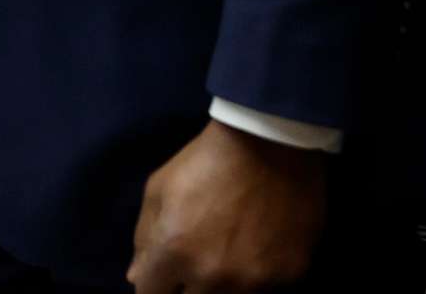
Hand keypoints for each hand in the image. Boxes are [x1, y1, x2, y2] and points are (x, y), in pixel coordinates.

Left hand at [126, 120, 323, 292]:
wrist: (270, 145)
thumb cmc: (205, 163)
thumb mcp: (159, 190)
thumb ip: (144, 238)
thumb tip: (137, 277)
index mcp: (174, 253)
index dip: (154, 285)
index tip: (162, 276)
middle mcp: (213, 277)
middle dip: (185, 287)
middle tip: (194, 263)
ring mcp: (254, 281)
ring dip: (221, 286)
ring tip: (225, 255)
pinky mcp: (288, 277)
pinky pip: (264, 291)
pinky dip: (256, 279)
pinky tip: (256, 252)